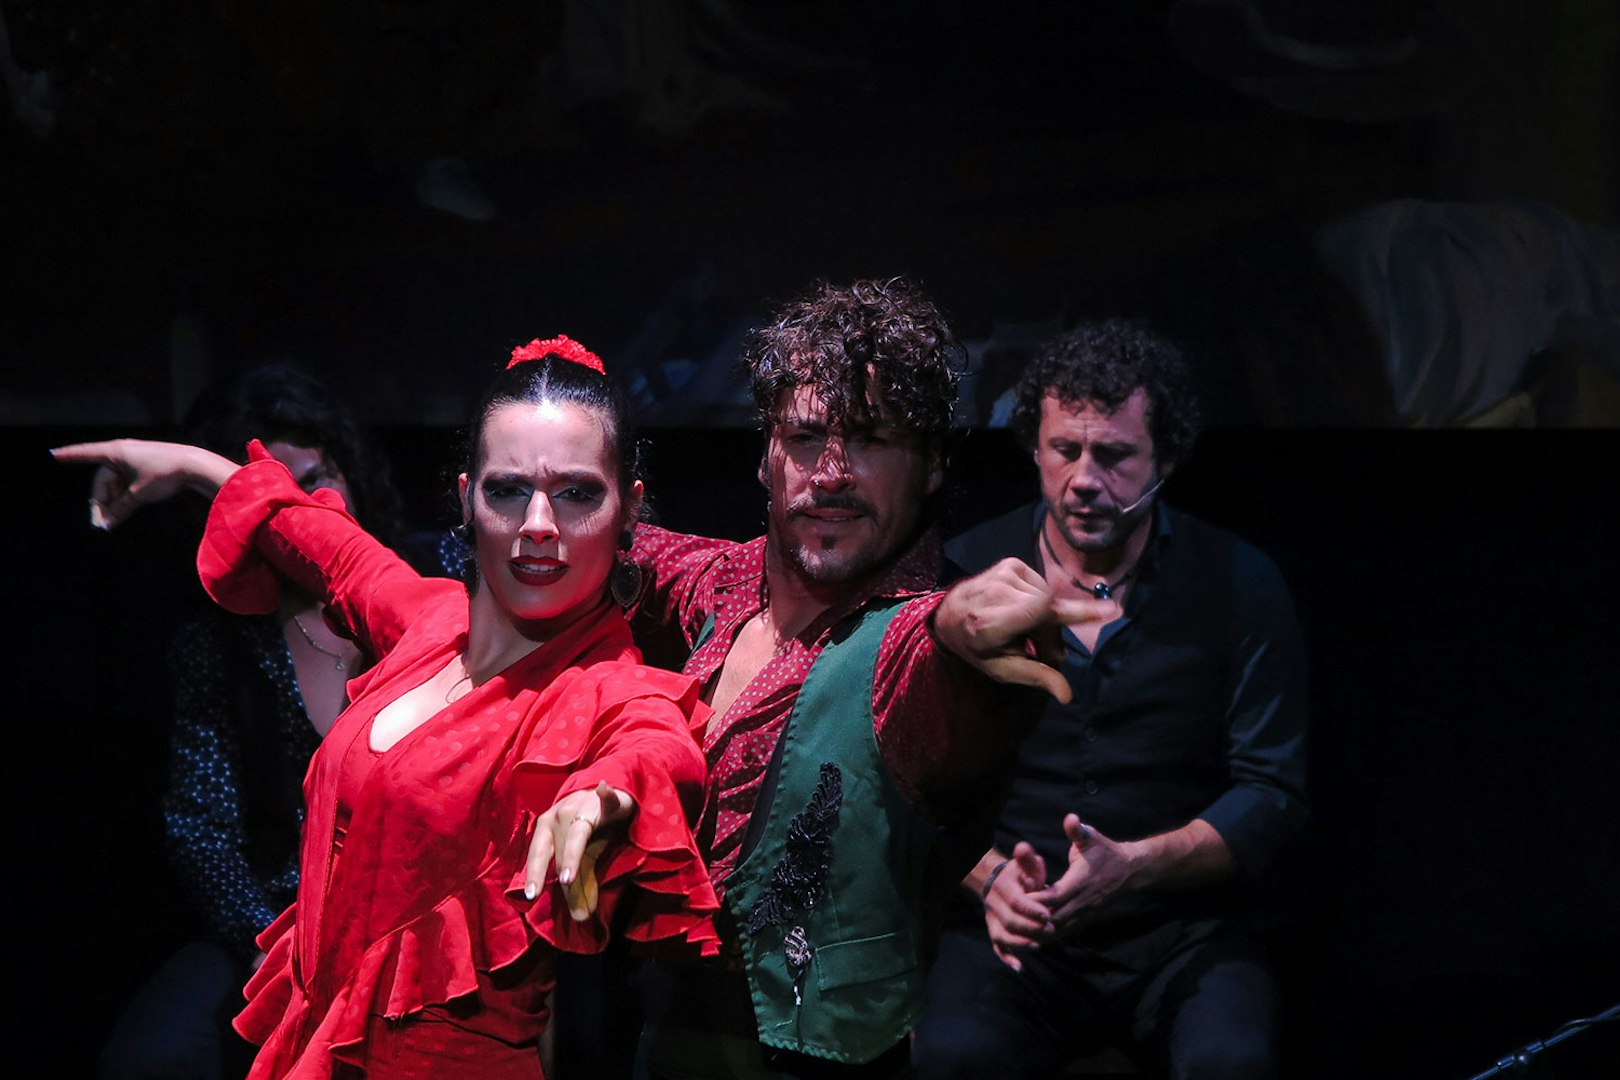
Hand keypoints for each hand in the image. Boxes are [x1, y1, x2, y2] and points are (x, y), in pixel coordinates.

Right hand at [51, 439, 238, 529]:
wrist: (195, 465)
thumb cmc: (163, 474)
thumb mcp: (138, 494)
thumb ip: (120, 508)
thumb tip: (106, 524)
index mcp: (115, 452)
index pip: (86, 453)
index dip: (69, 455)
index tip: (53, 454)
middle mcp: (122, 453)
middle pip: (103, 480)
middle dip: (101, 502)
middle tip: (101, 524)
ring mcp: (135, 460)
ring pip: (116, 484)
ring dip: (113, 502)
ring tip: (114, 521)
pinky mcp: (146, 467)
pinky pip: (127, 483)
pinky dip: (124, 497)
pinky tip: (123, 511)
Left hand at [524, 781, 636, 920]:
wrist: (609, 792)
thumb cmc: (590, 826)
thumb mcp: (583, 854)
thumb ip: (580, 882)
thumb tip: (580, 917)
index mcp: (547, 827)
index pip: (539, 853)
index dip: (536, 873)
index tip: (531, 897)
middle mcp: (560, 813)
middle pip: (558, 846)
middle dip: (560, 872)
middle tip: (559, 892)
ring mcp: (583, 804)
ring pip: (577, 833)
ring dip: (572, 854)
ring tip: (569, 876)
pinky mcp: (608, 798)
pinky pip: (606, 796)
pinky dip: (605, 793)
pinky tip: (603, 788)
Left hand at [932, 558, 1094, 702]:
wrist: (950, 614)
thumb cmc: (978, 647)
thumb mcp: (1002, 669)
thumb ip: (1036, 676)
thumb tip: (1067, 696)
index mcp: (991, 624)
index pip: (1039, 612)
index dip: (1076, 610)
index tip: (1111, 610)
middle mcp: (997, 593)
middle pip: (1050, 612)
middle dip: (1053, 635)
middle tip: (1044, 654)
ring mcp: (1004, 573)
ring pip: (1048, 599)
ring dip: (1046, 619)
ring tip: (1028, 632)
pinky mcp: (1011, 562)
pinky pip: (1041, 586)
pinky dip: (1039, 601)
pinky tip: (1023, 610)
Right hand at [980, 842, 1052, 971]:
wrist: (998, 882)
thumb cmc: (1019, 873)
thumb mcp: (1025, 864)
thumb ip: (1027, 859)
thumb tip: (1024, 847)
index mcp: (1003, 888)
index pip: (1015, 901)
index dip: (1030, 908)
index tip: (1047, 914)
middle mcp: (994, 905)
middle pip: (1009, 921)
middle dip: (1029, 927)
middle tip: (1049, 930)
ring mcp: (993, 920)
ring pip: (1002, 935)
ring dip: (1019, 943)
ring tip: (1038, 946)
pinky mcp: (995, 930)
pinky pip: (997, 946)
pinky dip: (1006, 957)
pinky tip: (1019, 967)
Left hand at [1029, 815, 1139, 937]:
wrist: (1130, 871)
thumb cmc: (1106, 852)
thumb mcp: (1092, 838)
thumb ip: (1078, 831)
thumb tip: (1070, 818)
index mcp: (1080, 882)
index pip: (1054, 897)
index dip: (1035, 898)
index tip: (1019, 895)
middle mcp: (1082, 902)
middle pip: (1053, 919)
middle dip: (1033, 918)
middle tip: (1013, 913)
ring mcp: (1085, 913)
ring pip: (1059, 930)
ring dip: (1040, 929)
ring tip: (1021, 923)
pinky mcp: (1086, 920)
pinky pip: (1066, 932)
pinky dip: (1050, 932)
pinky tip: (1036, 928)